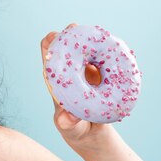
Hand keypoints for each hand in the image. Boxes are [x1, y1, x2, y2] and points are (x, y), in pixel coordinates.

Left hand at [40, 23, 106, 143]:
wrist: (94, 133)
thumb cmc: (75, 130)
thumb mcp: (70, 128)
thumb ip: (67, 123)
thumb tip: (64, 119)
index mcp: (56, 82)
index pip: (48, 59)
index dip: (49, 46)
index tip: (54, 37)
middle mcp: (70, 73)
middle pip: (66, 49)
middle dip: (68, 35)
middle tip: (74, 27)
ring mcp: (87, 72)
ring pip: (86, 50)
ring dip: (90, 39)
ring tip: (95, 33)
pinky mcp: (102, 75)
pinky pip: (104, 60)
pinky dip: (106, 52)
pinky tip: (111, 46)